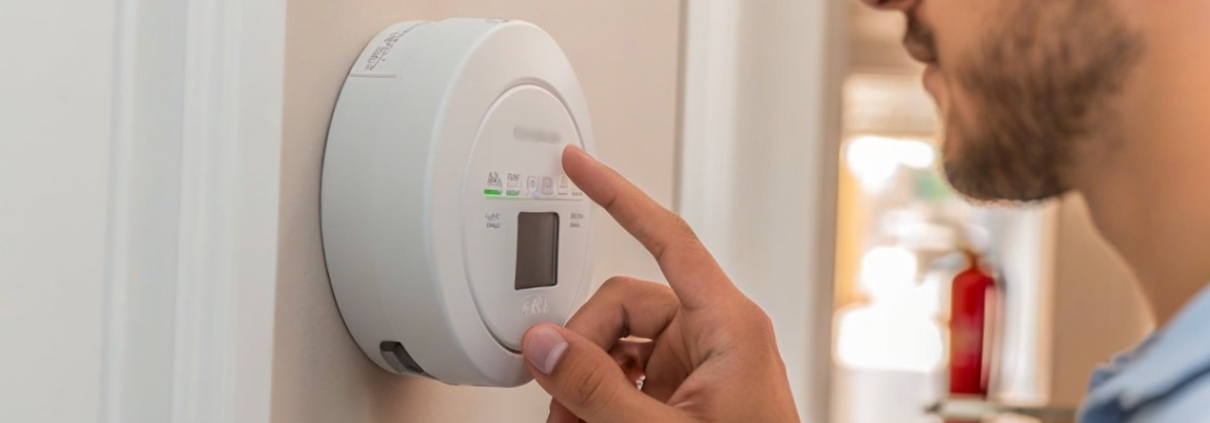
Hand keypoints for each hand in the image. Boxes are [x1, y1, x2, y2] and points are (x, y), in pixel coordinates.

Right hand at [521, 146, 799, 422]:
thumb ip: (594, 387)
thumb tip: (543, 343)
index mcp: (728, 325)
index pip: (666, 239)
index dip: (618, 195)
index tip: (579, 165)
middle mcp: (716, 336)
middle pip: (624, 304)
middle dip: (582, 348)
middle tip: (558, 394)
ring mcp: (701, 367)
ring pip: (620, 345)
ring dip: (586, 381)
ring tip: (572, 421)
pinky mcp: (688, 394)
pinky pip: (629, 375)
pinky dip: (602, 397)